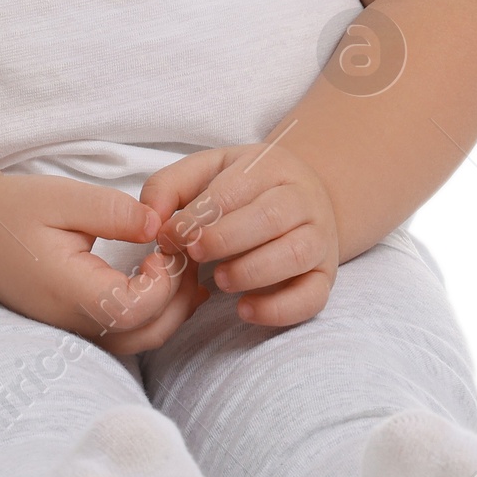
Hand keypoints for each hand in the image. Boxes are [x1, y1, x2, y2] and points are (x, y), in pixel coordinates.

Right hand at [0, 172, 203, 350]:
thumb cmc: (14, 210)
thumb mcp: (63, 197)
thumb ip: (113, 212)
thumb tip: (159, 224)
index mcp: (69, 291)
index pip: (132, 309)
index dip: (163, 282)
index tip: (164, 244)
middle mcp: (74, 322)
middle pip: (146, 334)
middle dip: (178, 297)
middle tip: (182, 251)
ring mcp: (77, 330)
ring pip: (142, 341)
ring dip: (172, 309)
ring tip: (179, 263)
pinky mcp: (80, 326)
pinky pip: (129, 335)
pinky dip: (157, 314)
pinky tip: (165, 280)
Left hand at [142, 142, 339, 329]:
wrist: (302, 200)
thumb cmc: (244, 189)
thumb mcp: (206, 172)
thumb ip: (169, 186)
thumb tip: (150, 218)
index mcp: (272, 166)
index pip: (236, 188)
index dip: (199, 215)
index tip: (171, 235)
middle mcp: (303, 199)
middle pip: (271, 218)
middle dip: (225, 240)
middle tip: (194, 254)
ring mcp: (320, 239)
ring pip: (296, 255)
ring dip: (252, 271)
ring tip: (220, 280)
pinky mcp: (325, 277)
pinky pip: (312, 297)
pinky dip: (279, 309)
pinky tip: (245, 309)